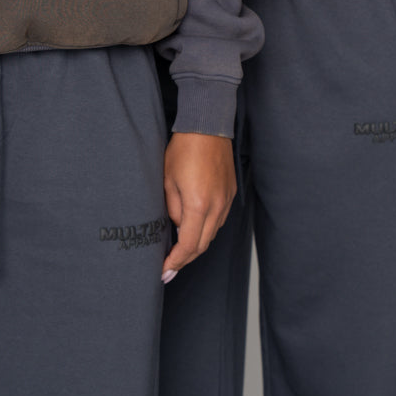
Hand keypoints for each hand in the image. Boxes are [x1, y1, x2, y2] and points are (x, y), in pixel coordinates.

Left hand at [162, 132, 235, 278]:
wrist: (207, 126)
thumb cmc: (184, 149)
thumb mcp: (167, 179)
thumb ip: (172, 208)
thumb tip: (177, 226)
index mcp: (198, 204)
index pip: (188, 245)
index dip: (176, 261)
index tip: (164, 270)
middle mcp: (216, 206)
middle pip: (203, 245)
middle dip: (185, 259)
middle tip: (170, 267)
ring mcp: (226, 200)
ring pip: (212, 234)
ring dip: (197, 244)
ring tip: (180, 251)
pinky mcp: (230, 193)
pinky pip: (219, 219)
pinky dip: (207, 229)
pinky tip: (195, 228)